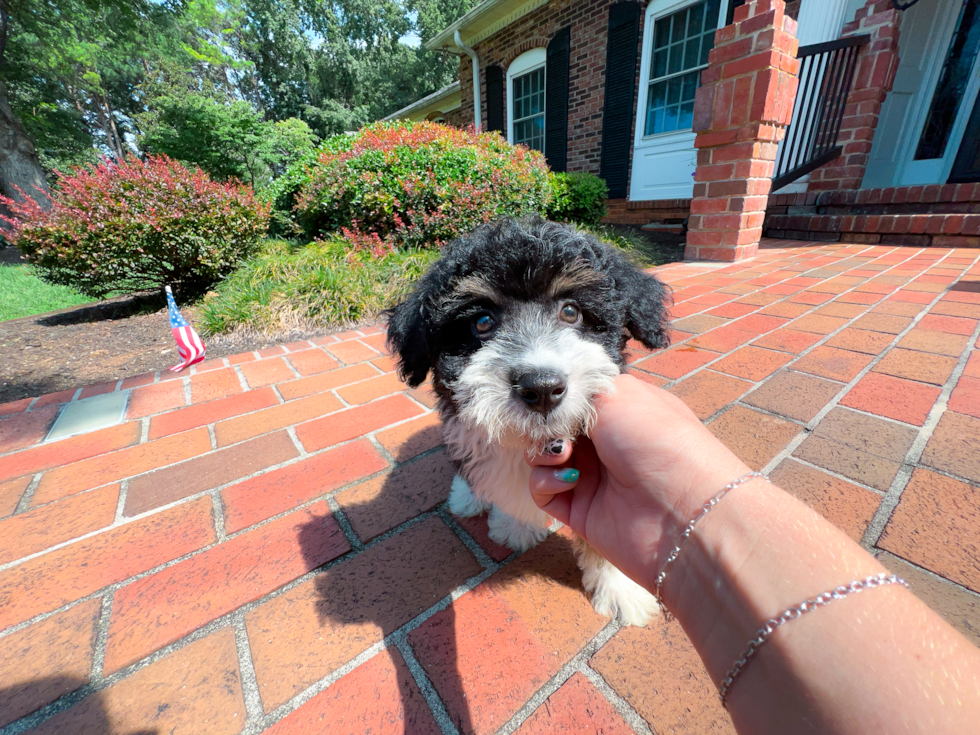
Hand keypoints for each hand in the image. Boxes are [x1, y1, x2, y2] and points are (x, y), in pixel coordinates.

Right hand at [527, 374, 749, 590]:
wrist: (683, 513)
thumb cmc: (658, 442)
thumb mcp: (620, 396)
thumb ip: (579, 390)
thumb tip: (553, 401)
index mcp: (622, 411)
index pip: (575, 397)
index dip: (558, 397)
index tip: (550, 397)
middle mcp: (606, 443)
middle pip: (554, 425)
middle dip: (546, 423)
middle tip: (556, 428)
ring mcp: (591, 476)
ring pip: (543, 456)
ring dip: (544, 451)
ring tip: (565, 455)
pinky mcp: (578, 510)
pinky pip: (542, 489)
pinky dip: (545, 480)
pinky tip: (568, 479)